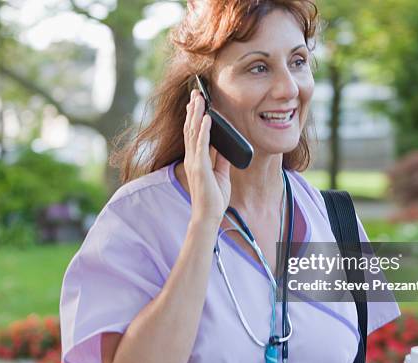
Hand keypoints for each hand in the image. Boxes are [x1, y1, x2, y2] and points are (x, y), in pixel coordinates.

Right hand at [183, 89, 230, 222]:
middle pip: (190, 129)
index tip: (196, 102)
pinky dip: (204, 130)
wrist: (209, 215)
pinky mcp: (199, 167)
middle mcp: (192, 158)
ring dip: (196, 114)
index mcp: (196, 159)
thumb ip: (221, 159)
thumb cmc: (213, 197)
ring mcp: (194, 162)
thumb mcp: (221, 173)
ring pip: (193, 132)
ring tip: (199, 98)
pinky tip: (206, 118)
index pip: (193, 134)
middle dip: (193, 110)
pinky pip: (202, 144)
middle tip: (196, 93)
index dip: (193, 117)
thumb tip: (226, 145)